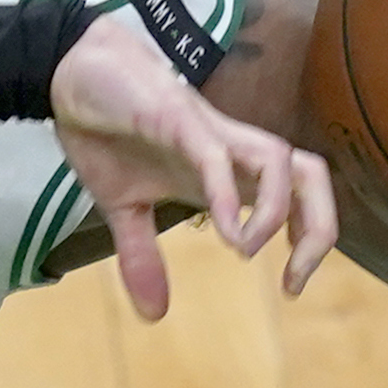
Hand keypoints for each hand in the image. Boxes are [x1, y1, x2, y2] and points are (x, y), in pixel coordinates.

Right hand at [50, 12, 337, 320]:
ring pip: (280, 160)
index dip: (309, 241)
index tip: (289, 288)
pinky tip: (221, 231)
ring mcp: (208, 131)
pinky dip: (227, 195)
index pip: (298, 196)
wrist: (69, 71)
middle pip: (311, 176)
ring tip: (244, 250)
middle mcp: (230, 149)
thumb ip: (142, 255)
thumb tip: (153, 315)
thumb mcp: (121, 206)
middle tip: (294, 281)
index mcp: (226, 170)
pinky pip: (216, 155)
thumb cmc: (105, 128)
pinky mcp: (177, 117)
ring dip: (277, 212)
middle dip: (319, 229)